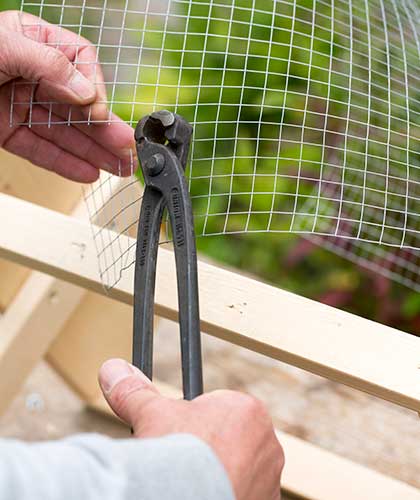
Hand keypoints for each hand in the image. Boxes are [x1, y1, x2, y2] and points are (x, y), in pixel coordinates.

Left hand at [0, 11, 134, 181]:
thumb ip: (45, 62)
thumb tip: (83, 90)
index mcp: (31, 42)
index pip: (79, 63)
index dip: (93, 88)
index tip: (97, 110)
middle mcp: (29, 75)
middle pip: (77, 105)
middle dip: (104, 131)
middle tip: (126, 150)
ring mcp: (18, 104)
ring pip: (64, 132)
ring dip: (92, 152)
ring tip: (117, 168)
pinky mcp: (5, 131)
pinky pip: (40, 149)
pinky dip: (63, 163)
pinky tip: (86, 172)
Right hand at [99, 358, 283, 499]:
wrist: (188, 499)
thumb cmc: (179, 455)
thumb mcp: (152, 415)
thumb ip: (136, 392)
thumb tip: (113, 369)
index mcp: (247, 411)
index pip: (220, 411)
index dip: (194, 424)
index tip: (181, 438)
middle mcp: (267, 443)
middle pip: (230, 441)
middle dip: (208, 449)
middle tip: (184, 463)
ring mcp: (269, 478)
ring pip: (238, 469)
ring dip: (219, 474)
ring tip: (193, 482)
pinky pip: (245, 494)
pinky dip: (226, 494)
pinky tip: (204, 495)